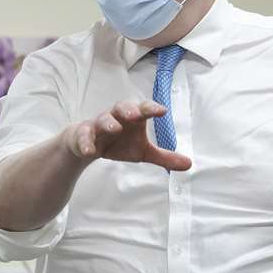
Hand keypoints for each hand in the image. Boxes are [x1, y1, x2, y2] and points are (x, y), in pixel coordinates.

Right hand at [62, 101, 192, 171]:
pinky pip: (83, 136)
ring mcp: (98, 125)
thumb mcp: (142, 152)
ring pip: (102, 119)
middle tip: (135, 114)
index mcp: (132, 118)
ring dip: (108, 123)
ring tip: (114, 129)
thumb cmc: (119, 143)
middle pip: (121, 107)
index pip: (143, 109)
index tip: (162, 111)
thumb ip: (164, 157)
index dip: (151, 108)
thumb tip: (189, 164)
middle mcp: (116, 117)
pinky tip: (90, 151)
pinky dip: (86, 142)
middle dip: (128, 110)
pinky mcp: (82, 134)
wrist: (88, 146)